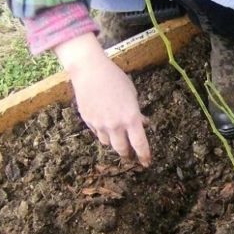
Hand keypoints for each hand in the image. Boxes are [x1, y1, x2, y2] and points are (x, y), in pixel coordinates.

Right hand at [53, 33, 151, 165]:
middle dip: (127, 153)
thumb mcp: (132, 95)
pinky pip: (97, 133)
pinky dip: (103, 132)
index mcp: (131, 118)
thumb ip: (136, 113)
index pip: (140, 144)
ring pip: (108, 143)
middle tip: (130, 154)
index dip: (144, 156)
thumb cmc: (115, 79)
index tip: (146, 162)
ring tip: (117, 136)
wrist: (89, 71)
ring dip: (114, 142)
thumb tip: (142, 123)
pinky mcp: (88, 121)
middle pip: (122, 149)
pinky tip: (104, 123)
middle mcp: (115, 125)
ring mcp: (100, 125)